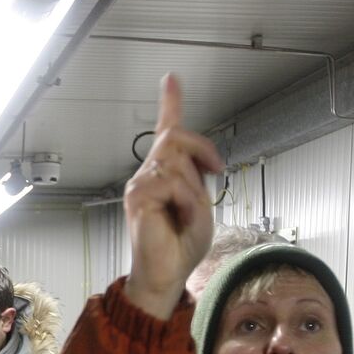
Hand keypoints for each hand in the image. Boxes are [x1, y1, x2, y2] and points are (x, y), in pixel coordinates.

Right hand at [123, 74, 224, 318]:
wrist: (166, 275)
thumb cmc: (181, 247)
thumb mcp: (200, 206)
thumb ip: (195, 179)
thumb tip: (189, 165)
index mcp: (163, 176)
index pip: (167, 132)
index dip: (170, 102)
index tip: (171, 78)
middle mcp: (147, 176)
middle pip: (175, 135)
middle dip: (202, 150)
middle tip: (215, 171)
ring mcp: (139, 185)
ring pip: (176, 160)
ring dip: (193, 188)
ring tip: (187, 214)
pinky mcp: (137, 197)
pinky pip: (173, 183)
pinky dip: (186, 200)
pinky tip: (180, 218)